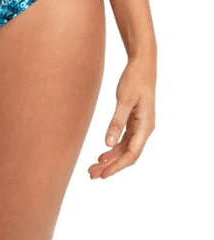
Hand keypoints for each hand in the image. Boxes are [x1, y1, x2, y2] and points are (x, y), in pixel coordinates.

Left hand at [89, 53, 155, 178]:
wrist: (143, 65)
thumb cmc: (135, 79)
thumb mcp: (124, 99)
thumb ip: (117, 122)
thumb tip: (108, 144)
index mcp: (145, 127)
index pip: (132, 154)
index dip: (117, 166)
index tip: (104, 174)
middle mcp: (144, 129)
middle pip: (128, 155)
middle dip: (111, 166)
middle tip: (92, 174)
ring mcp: (140, 126)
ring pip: (125, 149)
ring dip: (111, 159)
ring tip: (94, 167)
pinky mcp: (134, 121)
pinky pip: (124, 140)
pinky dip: (113, 148)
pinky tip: (102, 154)